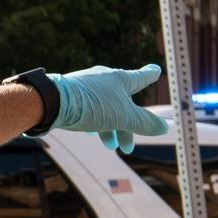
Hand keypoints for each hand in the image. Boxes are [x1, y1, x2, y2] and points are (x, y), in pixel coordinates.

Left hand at [44, 62, 166, 153]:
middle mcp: (104, 79)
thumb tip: (164, 127)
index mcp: (120, 79)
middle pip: (124, 102)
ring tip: (110, 146)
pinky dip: (95, 122)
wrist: (53, 102)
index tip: (156, 70)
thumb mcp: (123, 117)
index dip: (150, 75)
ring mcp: (87, 86)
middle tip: (127, 147)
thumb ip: (144, 123)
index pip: (141, 77)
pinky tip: (91, 132)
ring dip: (111, 128)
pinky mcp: (73, 95)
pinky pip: (90, 109)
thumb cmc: (92, 106)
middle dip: (128, 126)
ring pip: (106, 108)